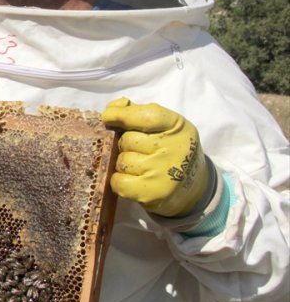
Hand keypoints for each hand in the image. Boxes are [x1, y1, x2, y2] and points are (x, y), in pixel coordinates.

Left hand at [101, 97, 210, 217]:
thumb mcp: (165, 126)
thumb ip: (138, 113)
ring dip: (123, 163)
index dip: (122, 114)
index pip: (145, 116)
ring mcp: (163, 173)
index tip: (108, 116)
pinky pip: (119, 181)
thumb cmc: (171, 150)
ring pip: (122, 161)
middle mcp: (173, 149)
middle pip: (127, 139)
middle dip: (124, 144)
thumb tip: (112, 108)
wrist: (194, 187)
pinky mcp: (152, 193)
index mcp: (176, 127)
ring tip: (138, 166)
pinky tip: (131, 179)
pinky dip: (119, 180)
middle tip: (137, 151)